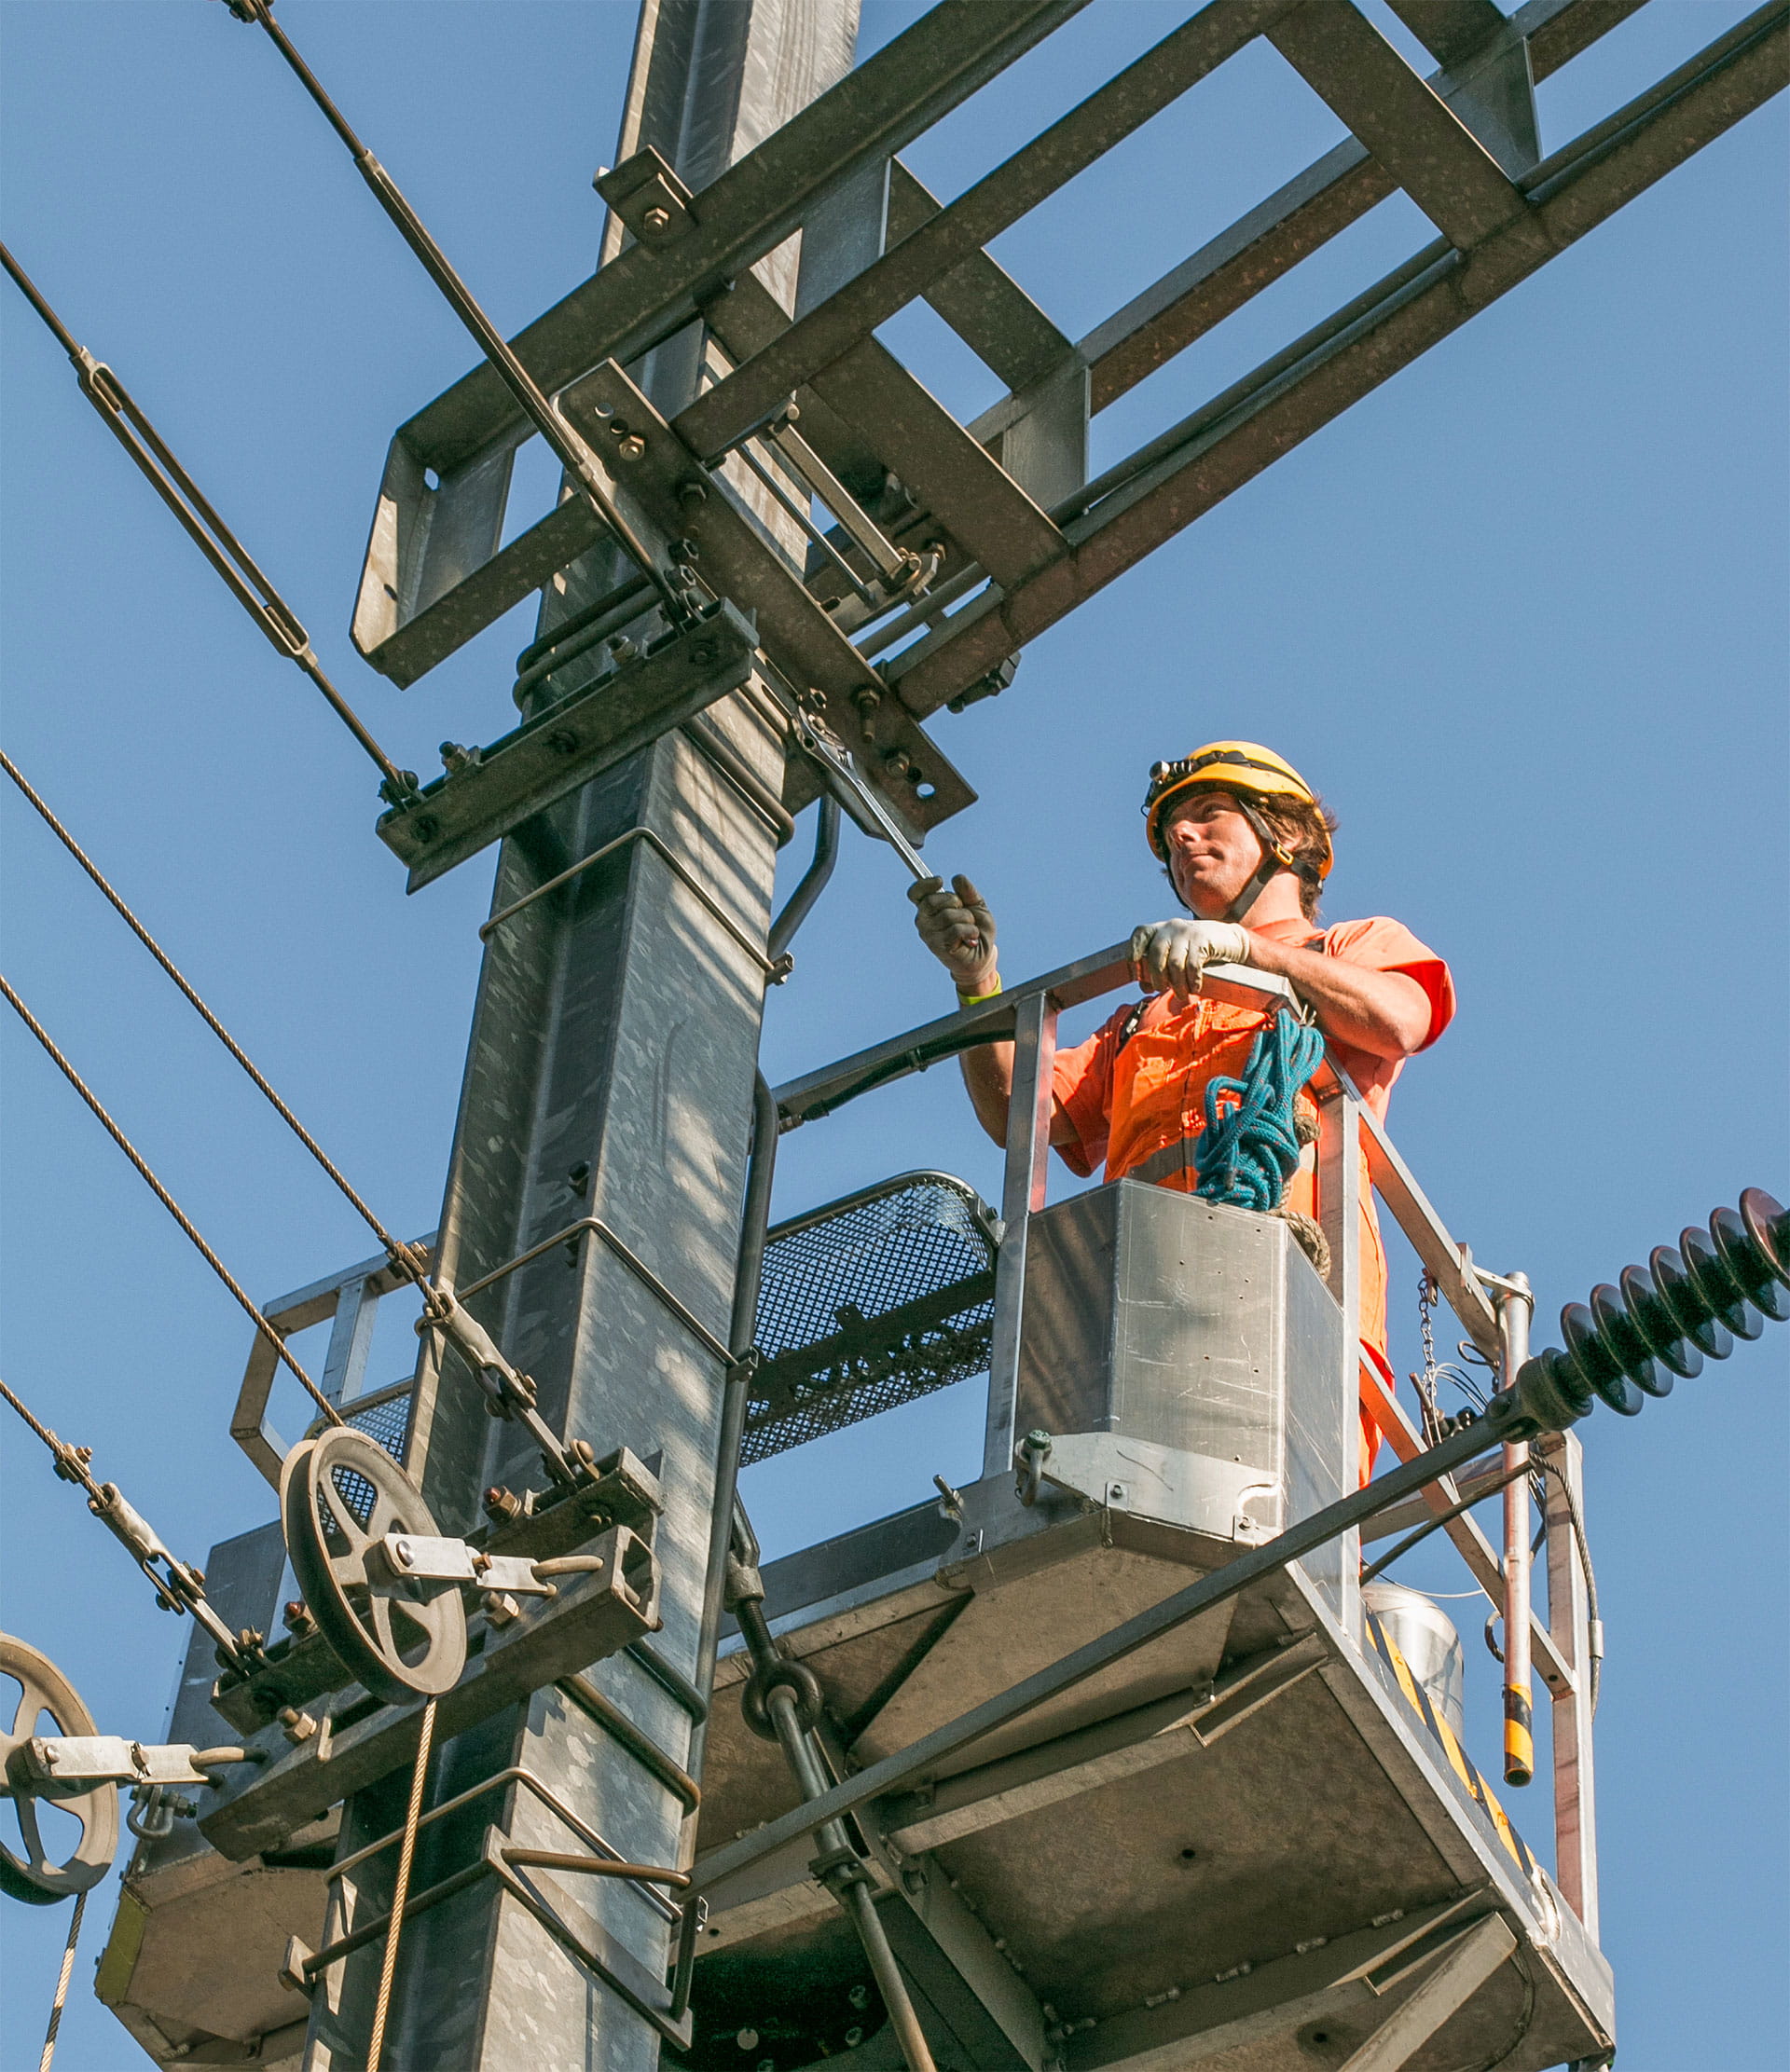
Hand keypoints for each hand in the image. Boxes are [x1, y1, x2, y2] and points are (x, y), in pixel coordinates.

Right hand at [910, 874, 997, 993]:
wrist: (983, 956)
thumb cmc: (977, 929)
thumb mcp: (977, 906)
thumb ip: (967, 892)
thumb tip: (957, 878)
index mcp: (929, 908)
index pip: (915, 893)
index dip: (924, 884)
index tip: (940, 880)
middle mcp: (924, 921)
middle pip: (931, 901)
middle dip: (955, 902)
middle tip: (965, 913)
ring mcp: (929, 935)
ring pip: (947, 915)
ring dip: (967, 919)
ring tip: (971, 928)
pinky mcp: (938, 947)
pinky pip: (955, 930)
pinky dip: (970, 931)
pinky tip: (972, 938)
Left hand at [1129, 918, 1250, 1000]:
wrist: (1229, 939)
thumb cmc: (1197, 950)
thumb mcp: (1175, 954)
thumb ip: (1158, 967)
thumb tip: (1144, 987)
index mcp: (1160, 929)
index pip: (1140, 934)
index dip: (1133, 950)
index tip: (1135, 968)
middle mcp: (1171, 927)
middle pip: (1156, 954)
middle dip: (1157, 976)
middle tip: (1162, 989)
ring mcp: (1187, 932)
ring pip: (1174, 963)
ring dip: (1176, 983)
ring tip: (1182, 994)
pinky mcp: (1203, 940)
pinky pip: (1192, 965)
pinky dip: (1192, 980)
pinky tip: (1195, 987)